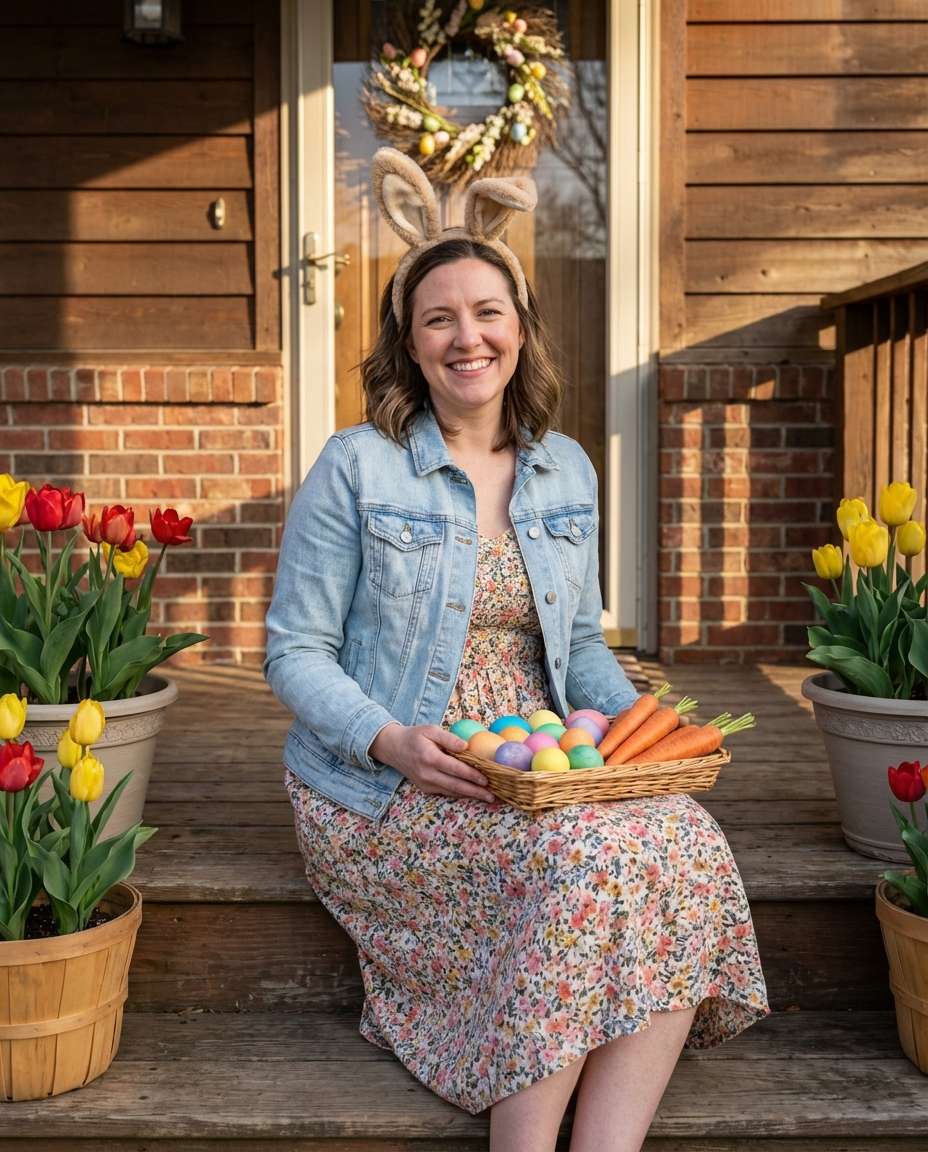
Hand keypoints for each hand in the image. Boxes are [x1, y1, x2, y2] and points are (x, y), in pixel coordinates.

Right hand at [370, 722, 495, 802]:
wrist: (393, 748)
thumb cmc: (415, 736)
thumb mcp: (431, 730)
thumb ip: (449, 738)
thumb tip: (466, 746)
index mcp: (430, 757)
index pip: (455, 769)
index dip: (472, 775)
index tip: (486, 779)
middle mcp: (427, 774)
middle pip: (456, 786)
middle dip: (475, 792)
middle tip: (492, 796)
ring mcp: (425, 783)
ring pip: (451, 792)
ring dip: (469, 795)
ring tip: (486, 796)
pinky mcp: (425, 788)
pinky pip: (445, 792)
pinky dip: (459, 793)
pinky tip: (471, 793)